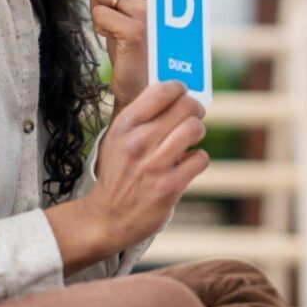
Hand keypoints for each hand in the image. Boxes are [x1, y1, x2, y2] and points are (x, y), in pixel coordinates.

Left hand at [85, 0, 152, 105]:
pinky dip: (99, 28)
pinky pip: (98, 13)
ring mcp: (149, 9)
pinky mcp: (137, 28)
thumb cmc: (130, 46)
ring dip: (98, 11)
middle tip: (114, 14)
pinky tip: (115, 41)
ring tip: (116, 29)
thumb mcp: (117, 13)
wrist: (142, 83)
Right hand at [85, 81, 208, 254]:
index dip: (178, 88)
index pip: (161, 90)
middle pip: (186, 106)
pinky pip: (200, 158)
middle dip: (194, 108)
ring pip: (195, 128)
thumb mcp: (117, 137)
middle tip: (192, 117)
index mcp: (125, 125)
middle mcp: (139, 142)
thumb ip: (141, 116)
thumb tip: (174, 95)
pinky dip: (198, 159)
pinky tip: (187, 164)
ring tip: (189, 139)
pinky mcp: (170, 186)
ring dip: (197, 132)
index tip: (181, 94)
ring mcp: (154, 164)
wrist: (106, 217)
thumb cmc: (117, 173)